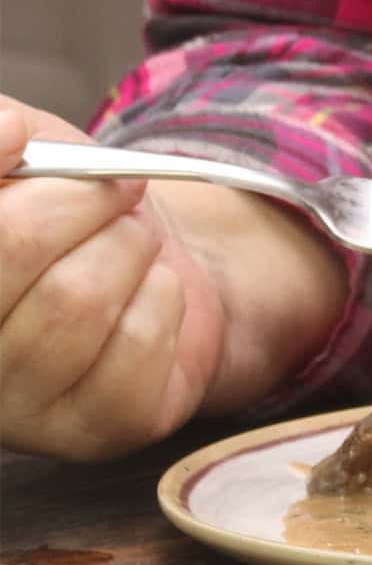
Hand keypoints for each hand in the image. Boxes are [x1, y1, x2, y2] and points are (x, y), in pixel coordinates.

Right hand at [0, 95, 225, 461]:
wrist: (158, 279)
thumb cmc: (77, 215)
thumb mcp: (32, 150)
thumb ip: (3, 131)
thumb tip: (5, 132)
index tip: (22, 138)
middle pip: (11, 248)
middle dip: (82, 202)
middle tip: (119, 192)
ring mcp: (14, 410)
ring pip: (78, 298)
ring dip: (130, 251)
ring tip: (136, 246)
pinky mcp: (88, 432)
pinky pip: (136, 340)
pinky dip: (162, 298)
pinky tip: (153, 297)